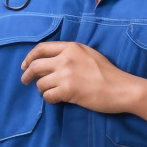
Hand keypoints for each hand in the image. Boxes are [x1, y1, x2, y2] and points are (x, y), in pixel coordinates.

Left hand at [20, 41, 141, 112]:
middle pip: (35, 66)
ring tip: (51, 92)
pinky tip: (57, 99)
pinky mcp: (68, 91)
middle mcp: (65, 59)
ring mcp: (66, 75)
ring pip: (40, 83)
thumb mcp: (88, 54)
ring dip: (43, 89)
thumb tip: (50, 61)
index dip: (29, 57)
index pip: (41, 48)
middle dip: (27, 75)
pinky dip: (50, 99)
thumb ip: (70, 54)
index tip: (25, 65)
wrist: (121, 88)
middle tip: (25, 81)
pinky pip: (48, 96)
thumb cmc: (107, 72)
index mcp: (71, 47)